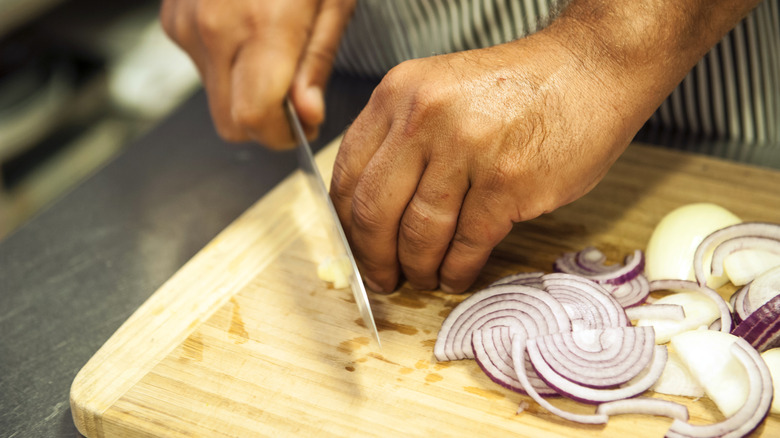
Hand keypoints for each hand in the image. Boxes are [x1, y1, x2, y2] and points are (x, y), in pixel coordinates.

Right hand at [160, 0, 354, 147]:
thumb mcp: (333, 3)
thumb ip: (316, 64)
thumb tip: (306, 118)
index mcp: (263, 27)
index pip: (254, 119)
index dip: (281, 137)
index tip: (301, 129)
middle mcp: (215, 30)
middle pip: (229, 122)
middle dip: (264, 124)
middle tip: (293, 102)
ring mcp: (187, 24)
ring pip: (214, 98)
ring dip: (244, 94)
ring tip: (273, 52)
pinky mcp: (173, 19)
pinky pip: (200, 67)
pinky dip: (226, 66)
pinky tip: (247, 34)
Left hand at [330, 26, 656, 293]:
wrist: (589, 70)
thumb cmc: (517, 90)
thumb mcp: (440, 93)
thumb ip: (401, 140)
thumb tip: (372, 213)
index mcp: (398, 94)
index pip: (347, 174)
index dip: (346, 225)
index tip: (356, 249)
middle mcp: (425, 117)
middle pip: (374, 211)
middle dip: (374, 259)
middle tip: (382, 279)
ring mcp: (467, 149)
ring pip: (419, 233)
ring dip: (418, 269)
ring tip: (425, 278)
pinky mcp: (508, 181)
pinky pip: (468, 243)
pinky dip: (458, 269)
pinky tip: (457, 275)